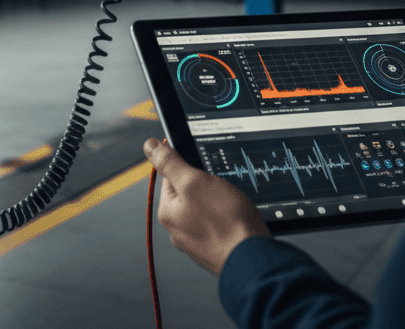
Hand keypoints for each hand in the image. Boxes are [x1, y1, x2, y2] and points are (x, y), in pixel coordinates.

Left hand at [143, 137, 268, 274]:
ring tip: (230, 205)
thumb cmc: (225, 223)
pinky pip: (218, 224)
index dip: (189, 167)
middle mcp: (179, 230)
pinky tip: (236, 219)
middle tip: (220, 189)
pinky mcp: (216, 248)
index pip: (170, 177)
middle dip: (206, 186)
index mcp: (168, 213)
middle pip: (189, 193)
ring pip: (206, 209)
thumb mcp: (193, 182)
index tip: (203, 169)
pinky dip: (227, 218)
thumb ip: (170, 163)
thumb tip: (150, 146)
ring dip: (218, 202)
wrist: (254, 259)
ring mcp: (198, 241)